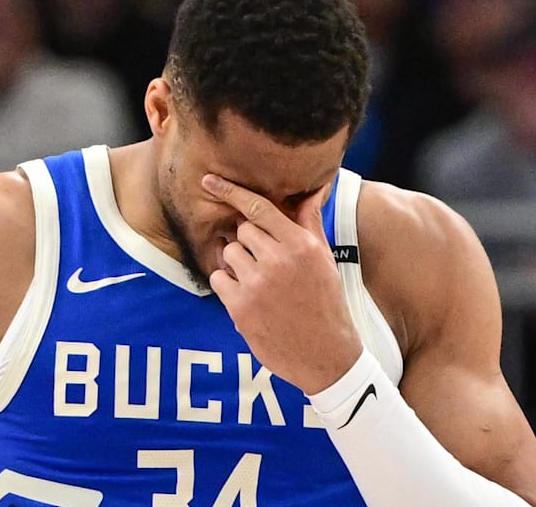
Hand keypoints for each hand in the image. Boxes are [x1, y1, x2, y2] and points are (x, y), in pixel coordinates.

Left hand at [202, 174, 362, 394]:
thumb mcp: (324, 259)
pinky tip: (249, 297)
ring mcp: (257, 284)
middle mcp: (278, 260)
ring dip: (237, 264)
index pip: (259, 208)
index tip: (209, 180)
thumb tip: (314, 188)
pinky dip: (228, 285)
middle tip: (266, 263)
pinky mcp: (240, 307)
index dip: (231, 191)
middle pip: (242, 231)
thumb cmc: (326, 301)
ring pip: (228, 254)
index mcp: (301, 245)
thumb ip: (310, 221)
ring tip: (259, 282)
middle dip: (249, 243)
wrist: (326, 354)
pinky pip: (218, 279)